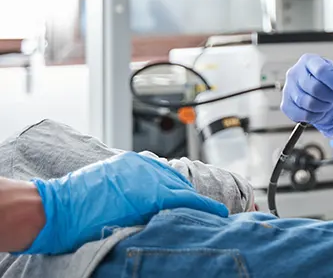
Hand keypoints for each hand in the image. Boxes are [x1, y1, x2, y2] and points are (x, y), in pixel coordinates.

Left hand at [23, 152, 228, 254]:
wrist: (53, 210)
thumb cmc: (83, 228)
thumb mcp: (126, 230)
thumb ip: (155, 222)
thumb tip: (174, 222)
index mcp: (149, 192)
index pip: (187, 199)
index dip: (206, 208)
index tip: (220, 214)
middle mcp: (145, 174)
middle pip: (180, 185)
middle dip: (192, 199)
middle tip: (203, 213)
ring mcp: (134, 165)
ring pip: (167, 174)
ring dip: (176, 188)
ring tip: (182, 203)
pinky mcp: (123, 161)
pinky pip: (152, 167)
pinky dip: (161, 178)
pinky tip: (162, 187)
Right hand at [281, 54, 332, 138]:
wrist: (318, 94)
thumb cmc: (328, 81)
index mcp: (308, 60)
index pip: (322, 71)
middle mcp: (294, 72)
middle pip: (316, 88)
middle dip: (332, 96)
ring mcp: (287, 89)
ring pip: (310, 104)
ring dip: (325, 107)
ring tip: (328, 103)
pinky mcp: (286, 105)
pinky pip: (304, 115)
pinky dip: (316, 116)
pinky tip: (319, 110)